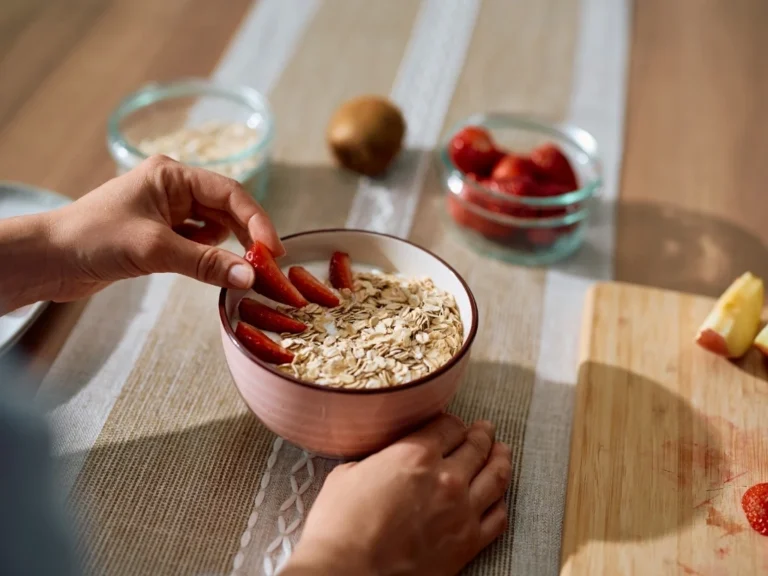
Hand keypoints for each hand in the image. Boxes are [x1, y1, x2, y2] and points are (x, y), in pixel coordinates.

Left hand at [28, 155, 281, 303]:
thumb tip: (250, 276)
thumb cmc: (92, 239)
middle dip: (246, 236)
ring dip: (227, 248)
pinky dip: (209, 257)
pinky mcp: (160, 235)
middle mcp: (172, 188)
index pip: (229, 192)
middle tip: (266, 265)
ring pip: (214, 229)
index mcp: (171, 175)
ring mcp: (166, 212)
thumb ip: (206, 262)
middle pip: (227, 210)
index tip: (273, 250)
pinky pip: (198, 244)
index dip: (257, 220)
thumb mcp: (155, 249)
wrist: (49, 260)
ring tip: (239, 271)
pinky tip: (211, 270)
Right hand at [284, 415, 511, 575]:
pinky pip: (498, 517)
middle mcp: (447, 477)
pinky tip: (499, 497)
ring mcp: (462, 511)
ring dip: (502, 460)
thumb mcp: (349, 473)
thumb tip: (381, 462)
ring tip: (503, 452)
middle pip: (477, 447)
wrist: (347, 572)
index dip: (452, 423)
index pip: (449, 426)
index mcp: (416, 454)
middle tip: (486, 430)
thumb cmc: (339, 524)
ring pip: (496, 477)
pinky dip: (501, 502)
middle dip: (482, 435)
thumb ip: (376, 460)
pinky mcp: (468, 543)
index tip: (452, 425)